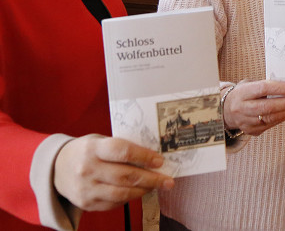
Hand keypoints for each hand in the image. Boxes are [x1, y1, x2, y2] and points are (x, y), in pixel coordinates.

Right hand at [54, 135, 173, 211]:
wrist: (55, 168)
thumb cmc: (85, 151)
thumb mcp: (99, 141)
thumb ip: (121, 148)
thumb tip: (152, 156)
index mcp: (93, 148)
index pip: (122, 151)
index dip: (144, 157)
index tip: (160, 161)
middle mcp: (88, 169)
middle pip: (125, 176)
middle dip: (151, 179)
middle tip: (167, 180)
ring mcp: (86, 189)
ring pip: (121, 193)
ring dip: (143, 190)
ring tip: (156, 186)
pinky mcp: (86, 203)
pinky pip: (114, 203)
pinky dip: (129, 198)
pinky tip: (138, 192)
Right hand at [222, 80, 284, 135]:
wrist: (226, 110)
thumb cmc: (243, 94)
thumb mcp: (250, 85)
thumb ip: (266, 85)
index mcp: (242, 93)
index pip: (263, 88)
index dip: (280, 88)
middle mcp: (242, 108)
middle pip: (268, 106)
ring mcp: (246, 122)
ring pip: (270, 118)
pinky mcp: (251, 131)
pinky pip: (270, 125)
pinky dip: (282, 118)